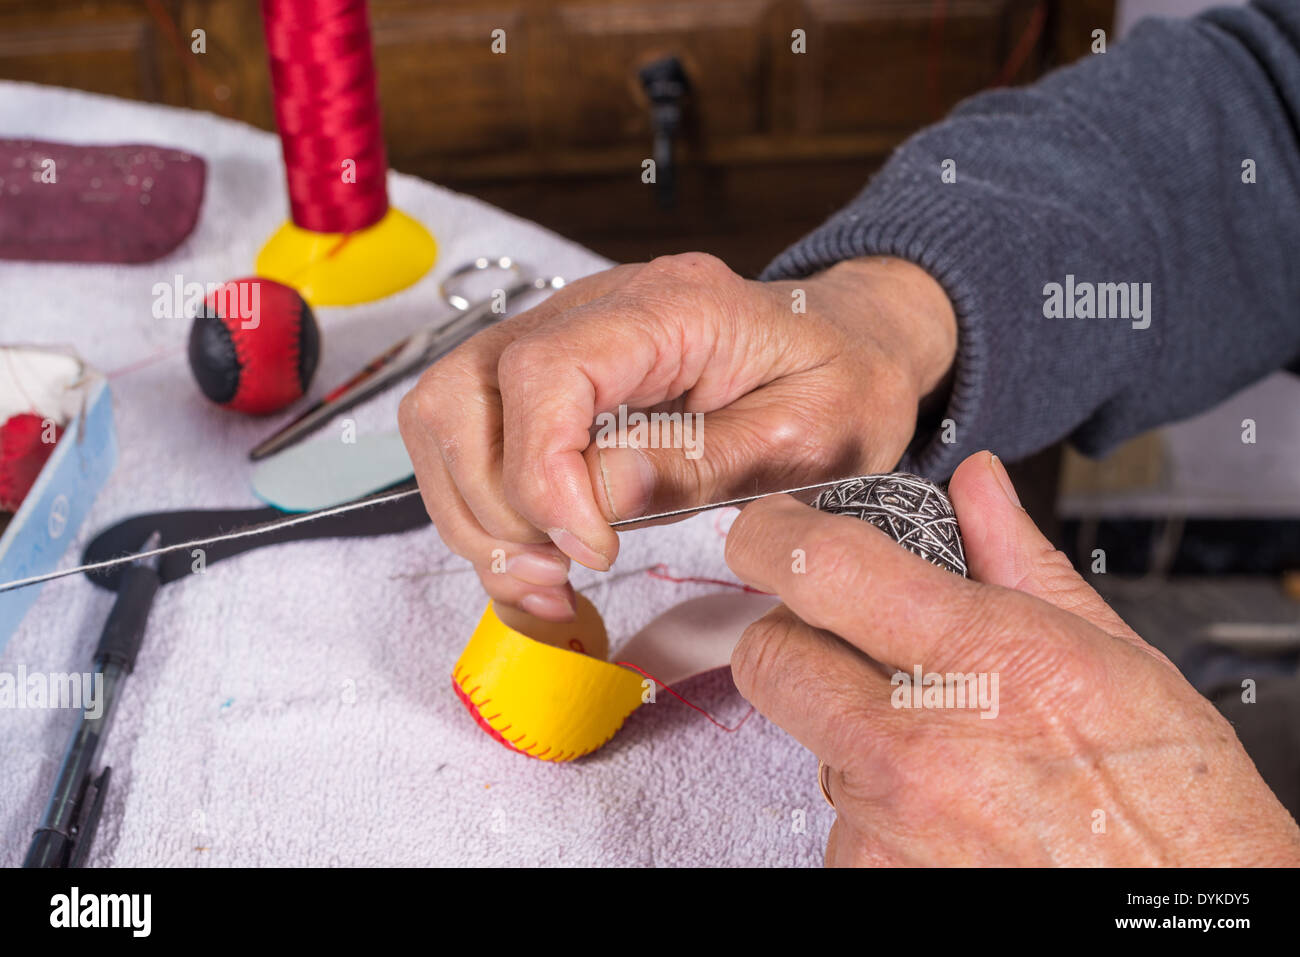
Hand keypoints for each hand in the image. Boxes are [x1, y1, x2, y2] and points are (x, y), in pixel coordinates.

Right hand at [398, 252, 956, 620]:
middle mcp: (593, 309)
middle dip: (493, 507)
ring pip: (444, 417)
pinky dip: (484, 513)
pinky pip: (471, 439)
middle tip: (561, 572)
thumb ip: (699, 465)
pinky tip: (542, 562)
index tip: (591, 549)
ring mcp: (560, 337)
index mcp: (670, 307)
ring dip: (476, 515)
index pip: (543, 372)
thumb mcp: (808, 438)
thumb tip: (595, 501)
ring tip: (549, 577)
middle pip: (461, 393)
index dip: (542, 476)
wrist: (849, 346)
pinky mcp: (548, 377)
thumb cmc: (841, 385)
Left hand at [725, 450, 1299, 865]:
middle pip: (771, 655)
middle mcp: (918, 743)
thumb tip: (975, 489)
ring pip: (809, 736)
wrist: (1174, 920)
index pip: (824, 568)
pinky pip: (834, 812)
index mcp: (985, 660)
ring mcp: (885, 821)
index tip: (770, 531)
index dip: (776, 536)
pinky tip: (941, 805)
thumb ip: (1020, 563)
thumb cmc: (1172, 803)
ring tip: (939, 742)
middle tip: (850, 640)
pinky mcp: (868, 875)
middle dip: (797, 636)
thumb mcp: (1115, 657)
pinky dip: (872, 803)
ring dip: (848, 726)